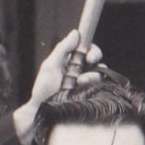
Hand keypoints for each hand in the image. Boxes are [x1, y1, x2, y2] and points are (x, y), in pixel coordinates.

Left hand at [13, 30, 105, 144]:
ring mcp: (85, 82)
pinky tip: (83, 87)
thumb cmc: (44, 89)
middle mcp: (80, 69)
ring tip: (80, 81)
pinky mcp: (90, 93)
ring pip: (99, 71)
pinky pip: (101, 85)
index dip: (90, 47)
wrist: (44, 111)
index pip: (85, 47)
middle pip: (95, 57)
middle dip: (95, 56)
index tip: (87, 51)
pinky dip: (94, 83)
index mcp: (69, 60)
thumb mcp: (51, 66)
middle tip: (90, 60)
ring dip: (92, 74)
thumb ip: (63, 49)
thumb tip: (76, 33)